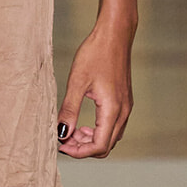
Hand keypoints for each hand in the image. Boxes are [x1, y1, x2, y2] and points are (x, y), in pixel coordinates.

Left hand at [56, 23, 134, 159]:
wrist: (115, 34)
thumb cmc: (95, 54)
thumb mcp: (77, 82)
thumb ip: (69, 111)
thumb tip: (62, 134)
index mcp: (112, 110)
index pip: (98, 146)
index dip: (78, 152)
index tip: (60, 145)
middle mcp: (123, 112)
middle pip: (105, 146)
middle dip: (83, 148)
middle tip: (63, 139)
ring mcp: (126, 107)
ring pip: (110, 137)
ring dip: (90, 140)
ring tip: (71, 131)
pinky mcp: (124, 101)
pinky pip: (113, 126)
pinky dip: (98, 130)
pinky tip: (83, 123)